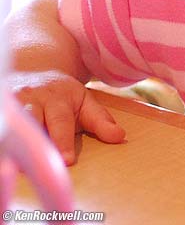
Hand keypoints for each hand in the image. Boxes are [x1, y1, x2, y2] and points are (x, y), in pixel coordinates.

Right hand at [9, 70, 125, 164]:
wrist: (35, 71)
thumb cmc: (62, 96)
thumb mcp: (84, 102)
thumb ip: (101, 120)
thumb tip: (120, 136)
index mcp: (58, 97)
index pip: (61, 121)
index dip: (63, 141)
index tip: (68, 161)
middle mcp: (32, 99)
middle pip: (32, 122)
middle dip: (37, 143)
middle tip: (42, 166)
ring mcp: (13, 105)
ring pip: (13, 126)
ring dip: (15, 143)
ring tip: (18, 164)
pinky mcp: (1, 110)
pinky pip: (2, 128)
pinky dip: (5, 142)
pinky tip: (7, 156)